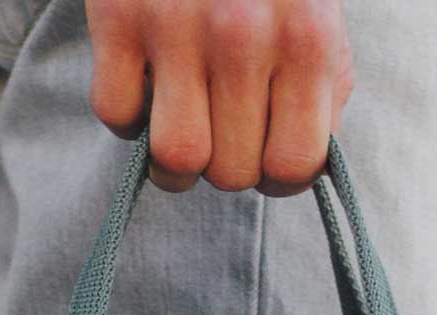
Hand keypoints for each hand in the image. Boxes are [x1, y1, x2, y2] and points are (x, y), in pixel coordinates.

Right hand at [86, 0, 353, 195]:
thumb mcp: (317, 19)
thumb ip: (320, 96)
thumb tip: (294, 169)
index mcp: (308, 39)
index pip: (293, 167)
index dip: (277, 176)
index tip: (266, 155)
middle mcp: (244, 35)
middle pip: (231, 173)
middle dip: (227, 164)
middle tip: (223, 127)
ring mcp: (175, 25)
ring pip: (174, 160)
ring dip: (176, 163)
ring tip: (184, 126)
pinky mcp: (118, 16)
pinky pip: (116, 117)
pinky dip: (128, 116)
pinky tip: (147, 87)